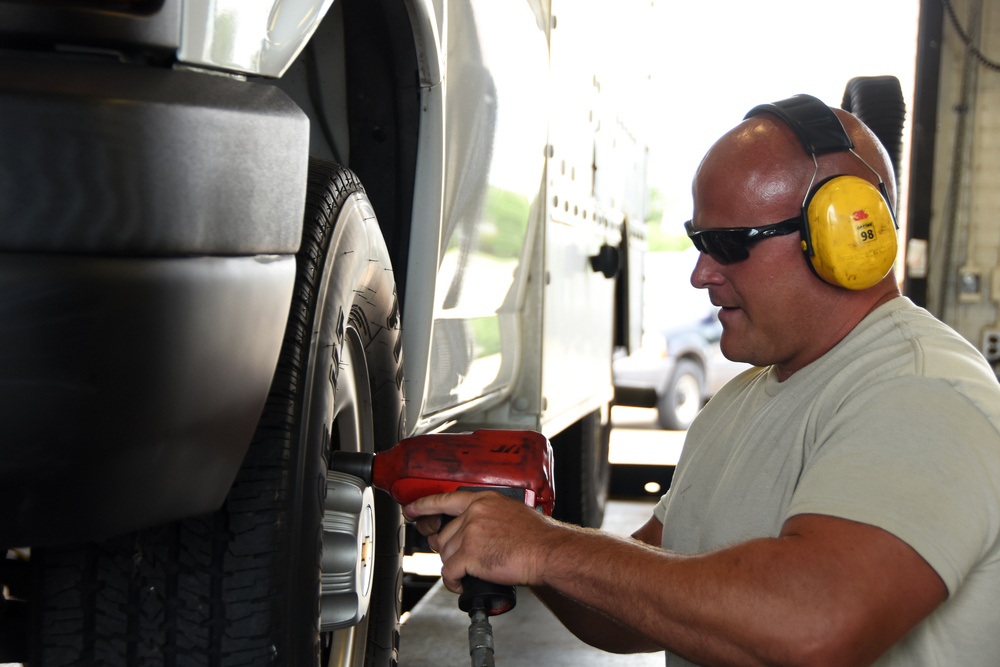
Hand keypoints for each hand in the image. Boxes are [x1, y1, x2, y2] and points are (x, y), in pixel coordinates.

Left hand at [403, 491, 555, 592]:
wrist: (548, 551)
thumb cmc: (537, 537)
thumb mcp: (511, 513)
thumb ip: (489, 516)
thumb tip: (476, 530)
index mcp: (483, 500)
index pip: (445, 499)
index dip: (424, 506)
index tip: (411, 511)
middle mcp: (474, 513)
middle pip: (444, 535)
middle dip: (450, 550)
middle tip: (462, 559)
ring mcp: (470, 533)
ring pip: (445, 554)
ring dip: (454, 567)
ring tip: (469, 574)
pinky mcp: (469, 555)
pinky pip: (450, 572)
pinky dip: (454, 582)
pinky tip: (463, 584)